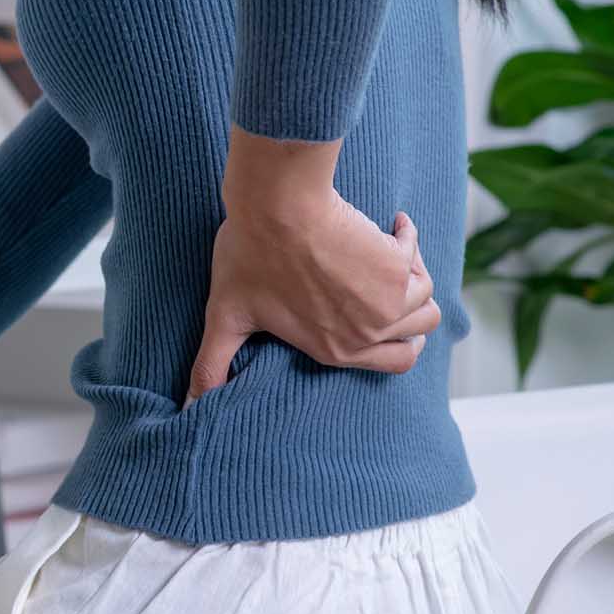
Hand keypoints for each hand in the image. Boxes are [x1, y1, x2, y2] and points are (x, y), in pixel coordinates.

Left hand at [186, 194, 438, 406]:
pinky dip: (409, 240)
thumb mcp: (225, 316)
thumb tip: (188, 406)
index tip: (378, 316)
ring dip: (413, 280)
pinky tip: (394, 226)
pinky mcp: (396, 262)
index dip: (392, 343)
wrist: (276, 207)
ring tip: (389, 258)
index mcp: (335, 349)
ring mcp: (387, 299)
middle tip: (395, 294)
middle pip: (418, 336)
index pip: (392, 364)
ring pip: (425, 301)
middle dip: (414, 321)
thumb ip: (212, 364)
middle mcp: (368, 332)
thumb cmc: (249, 256)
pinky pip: (417, 256)